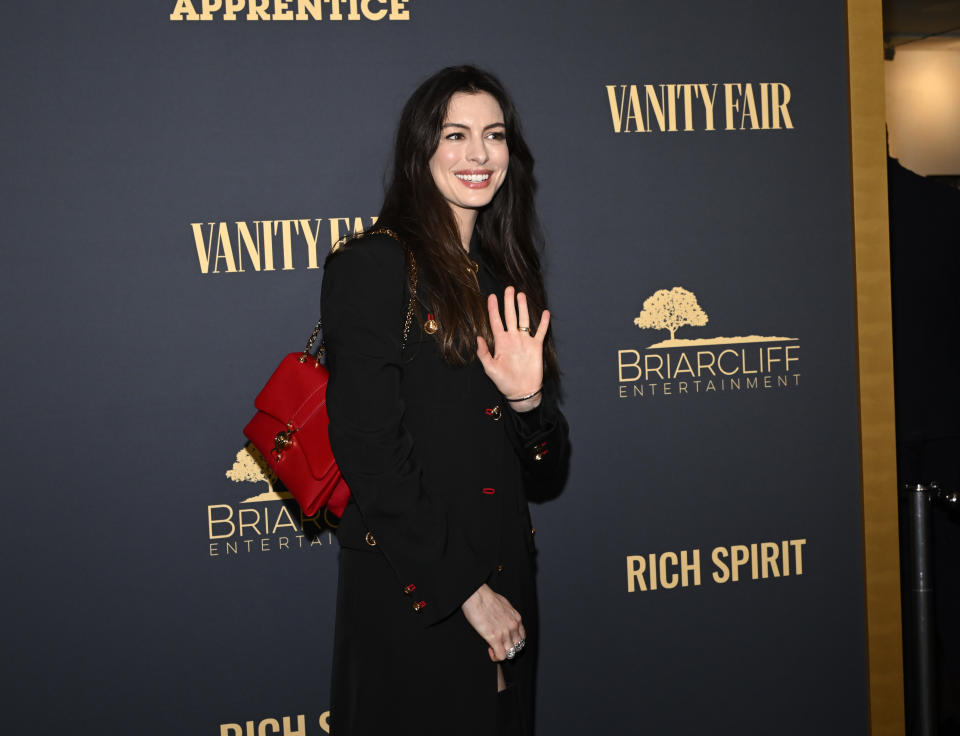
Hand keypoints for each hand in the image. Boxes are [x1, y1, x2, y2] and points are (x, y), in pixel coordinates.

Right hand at [461, 584, 526, 661]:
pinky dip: (496, 656)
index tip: (505, 641)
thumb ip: (507, 615)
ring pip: (511, 654)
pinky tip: (490, 650)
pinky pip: (501, 656)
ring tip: (493, 649)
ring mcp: (505, 633)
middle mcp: (513, 626)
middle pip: (518, 647)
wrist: (477, 595)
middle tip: (499, 646)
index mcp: (516, 618)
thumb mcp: (504, 605)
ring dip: (502, 653)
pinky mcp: (495, 638)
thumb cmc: (486, 597)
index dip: (514, 642)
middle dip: (509, 649)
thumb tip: (502, 621)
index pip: (522, 637)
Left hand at [476, 286, 549, 410]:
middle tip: (509, 288)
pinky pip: (541, 332)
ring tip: (521, 295)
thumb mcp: (490, 368)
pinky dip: (543, 323)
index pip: (496, 321)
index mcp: (501, 342)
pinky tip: (544, 312)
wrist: (521, 391)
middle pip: (510, 316)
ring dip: (523, 307)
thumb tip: (479, 337)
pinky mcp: (536, 347)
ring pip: (524, 320)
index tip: (491, 296)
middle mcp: (513, 338)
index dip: (493, 309)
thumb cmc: (504, 381)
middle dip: (509, 302)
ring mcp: (525, 341)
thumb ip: (484, 353)